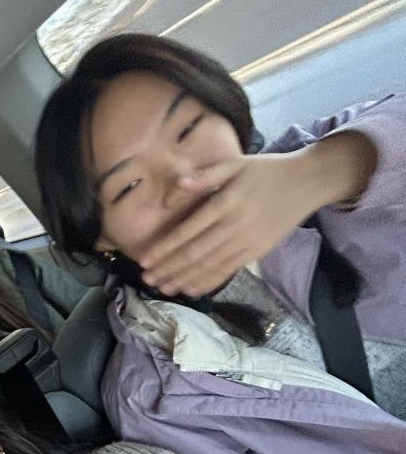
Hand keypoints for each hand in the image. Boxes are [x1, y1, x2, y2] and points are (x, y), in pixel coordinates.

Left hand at [139, 134, 375, 297]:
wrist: (307, 182)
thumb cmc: (265, 170)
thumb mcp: (235, 163)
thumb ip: (204, 176)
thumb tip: (176, 185)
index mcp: (227, 202)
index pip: (189, 230)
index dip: (165, 247)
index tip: (145, 259)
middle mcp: (236, 226)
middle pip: (195, 254)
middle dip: (169, 269)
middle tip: (146, 279)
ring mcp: (248, 242)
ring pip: (210, 267)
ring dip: (184, 280)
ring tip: (163, 289)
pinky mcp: (257, 252)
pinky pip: (228, 271)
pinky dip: (208, 283)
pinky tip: (191, 289)